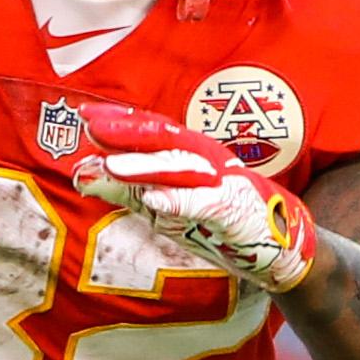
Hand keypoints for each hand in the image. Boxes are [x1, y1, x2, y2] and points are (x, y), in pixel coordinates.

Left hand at [72, 103, 315, 293]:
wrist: (277, 243)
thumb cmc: (218, 220)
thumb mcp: (169, 204)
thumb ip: (129, 190)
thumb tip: (83, 174)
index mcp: (190, 155)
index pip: (151, 133)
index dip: (119, 122)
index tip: (84, 115)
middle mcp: (204, 160)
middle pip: (162, 141)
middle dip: (127, 132)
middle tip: (91, 126)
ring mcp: (219, 182)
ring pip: (178, 169)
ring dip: (144, 166)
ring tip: (112, 166)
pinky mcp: (231, 209)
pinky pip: (202, 203)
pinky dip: (179, 201)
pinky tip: (156, 201)